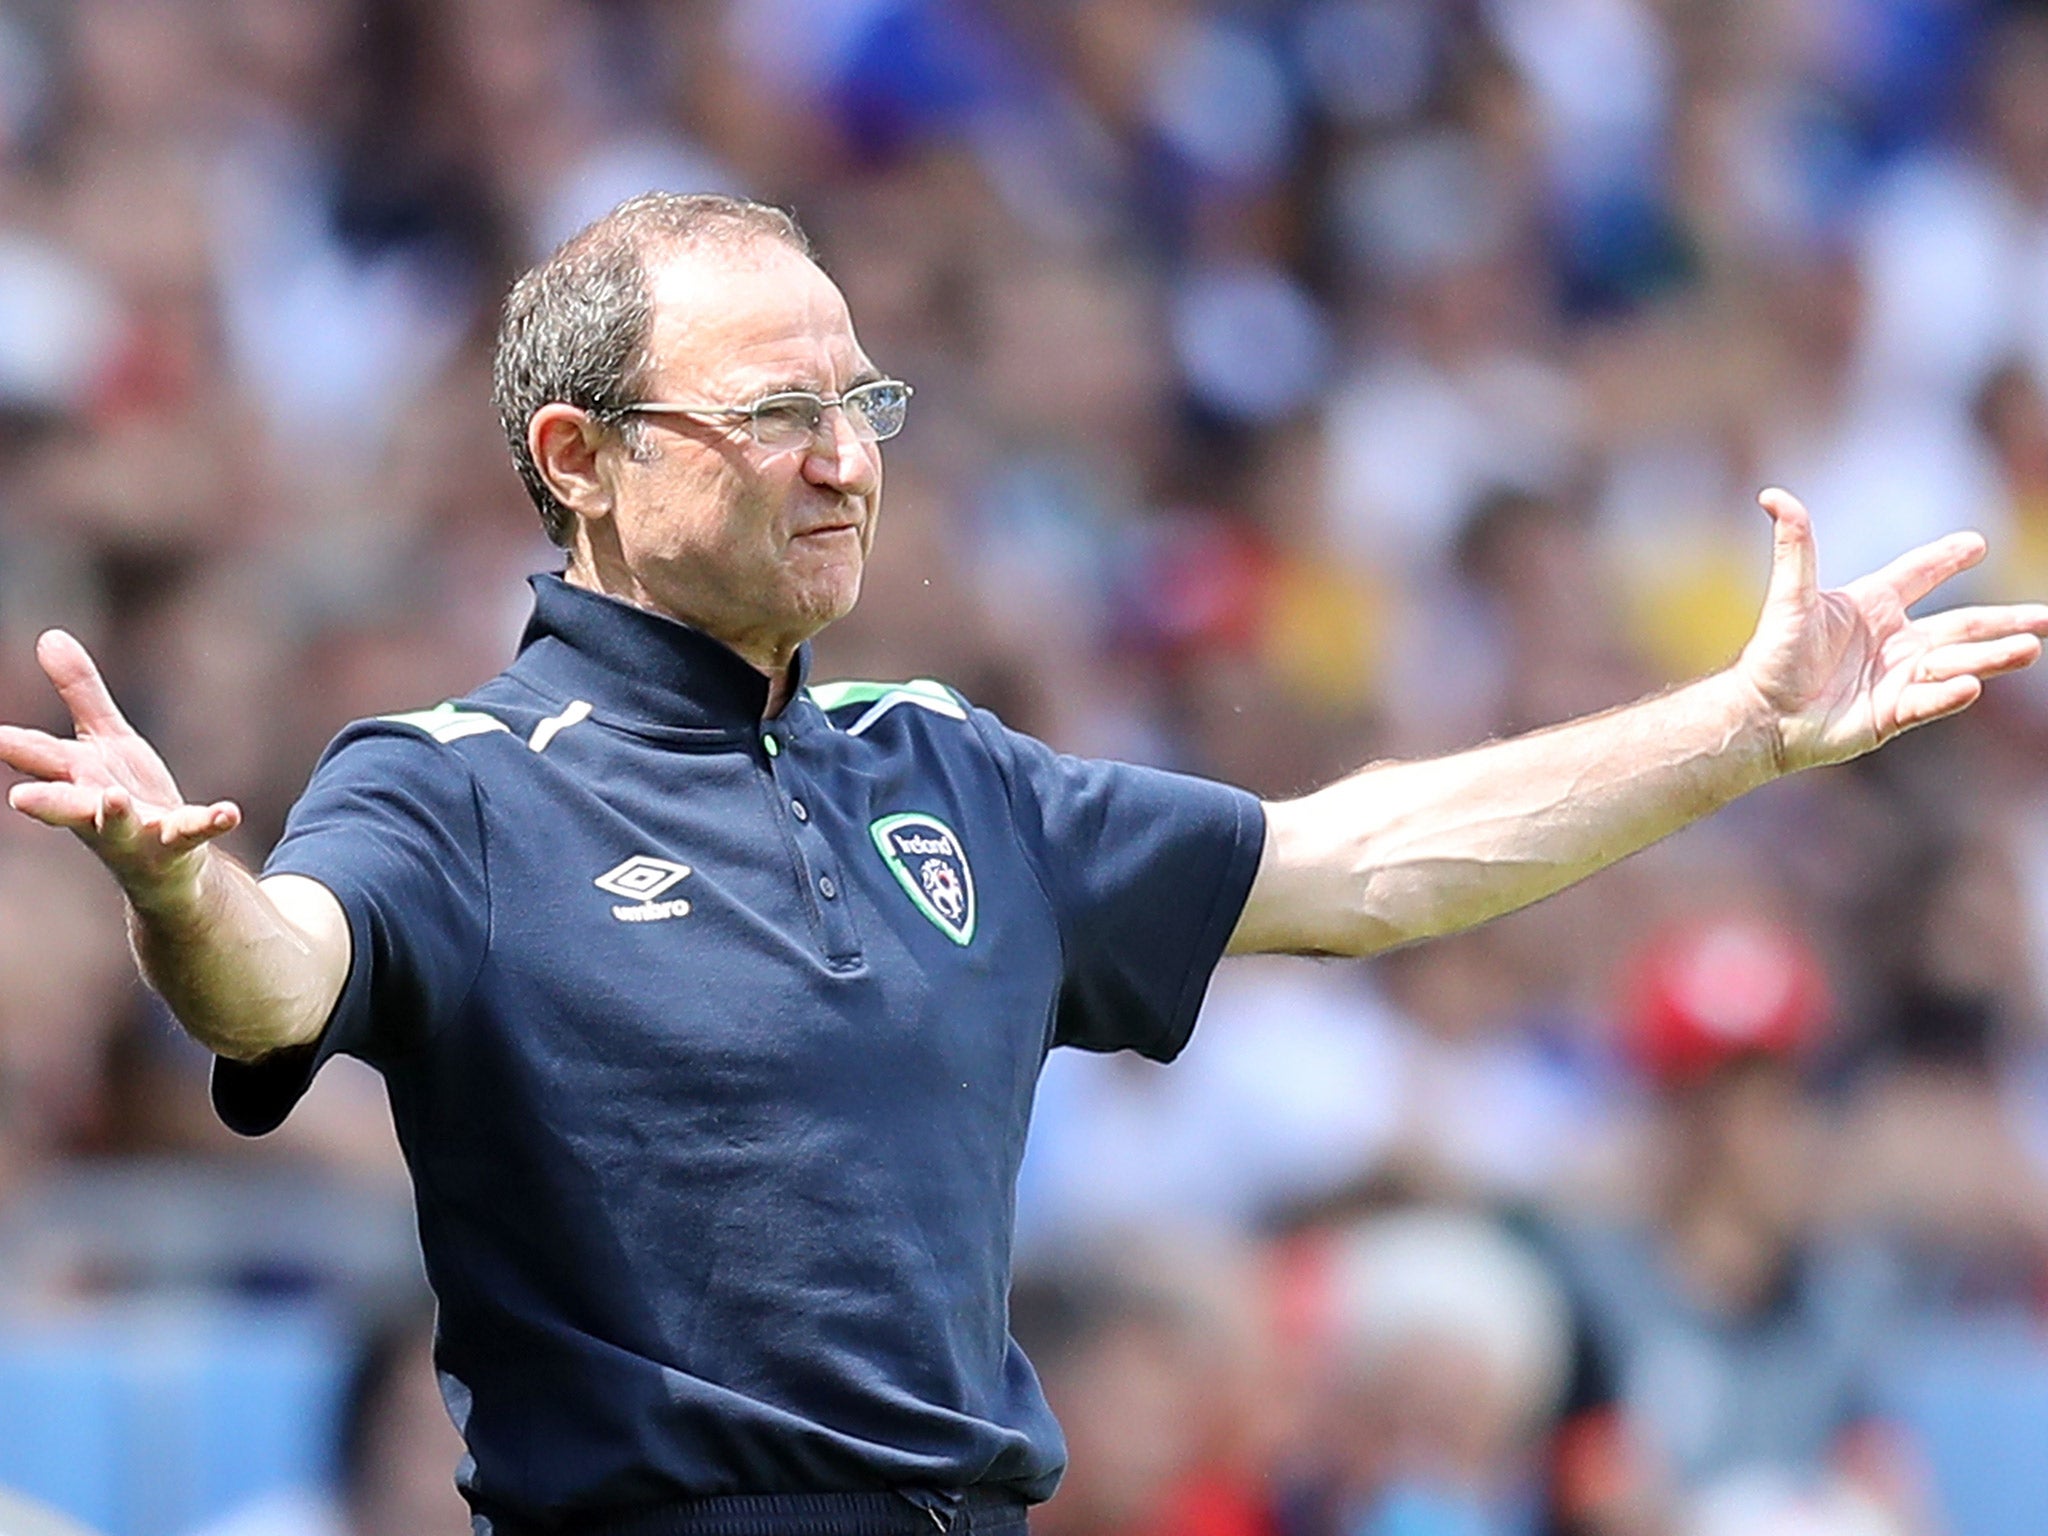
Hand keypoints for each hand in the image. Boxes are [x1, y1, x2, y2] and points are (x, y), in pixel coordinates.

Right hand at [0, 630, 241, 902]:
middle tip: (20, 799)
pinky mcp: (178, 843)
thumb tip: (48, 635)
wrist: (167, 865)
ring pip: (120, 825)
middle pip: (66, 804)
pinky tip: (228, 812)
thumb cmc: (125, 799)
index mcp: (77, 779)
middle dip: (45, 801)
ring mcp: (137, 831)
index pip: (39, 757)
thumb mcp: (104, 741)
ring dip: (116, 814)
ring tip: (115, 799)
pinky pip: (194, 832)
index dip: (11, 746)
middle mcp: (98, 809)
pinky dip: (210, 822)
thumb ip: (79, 693)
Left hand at [1735, 488, 2047, 771]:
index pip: (1918, 574)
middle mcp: (1893, 641)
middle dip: (2004, 621)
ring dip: (1992, 656)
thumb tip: (1772, 495)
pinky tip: (1971, 686)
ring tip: (2029, 647)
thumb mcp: (1791, 597)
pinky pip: (1928, 702)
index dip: (1944, 559)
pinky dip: (1949, 694)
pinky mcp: (1892, 715)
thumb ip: (1795, 547)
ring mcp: (1897, 678)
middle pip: (1961, 626)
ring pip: (1956, 663)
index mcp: (1873, 606)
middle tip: (2046, 618)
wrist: (1760, 715)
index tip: (1976, 544)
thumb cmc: (1773, 655)